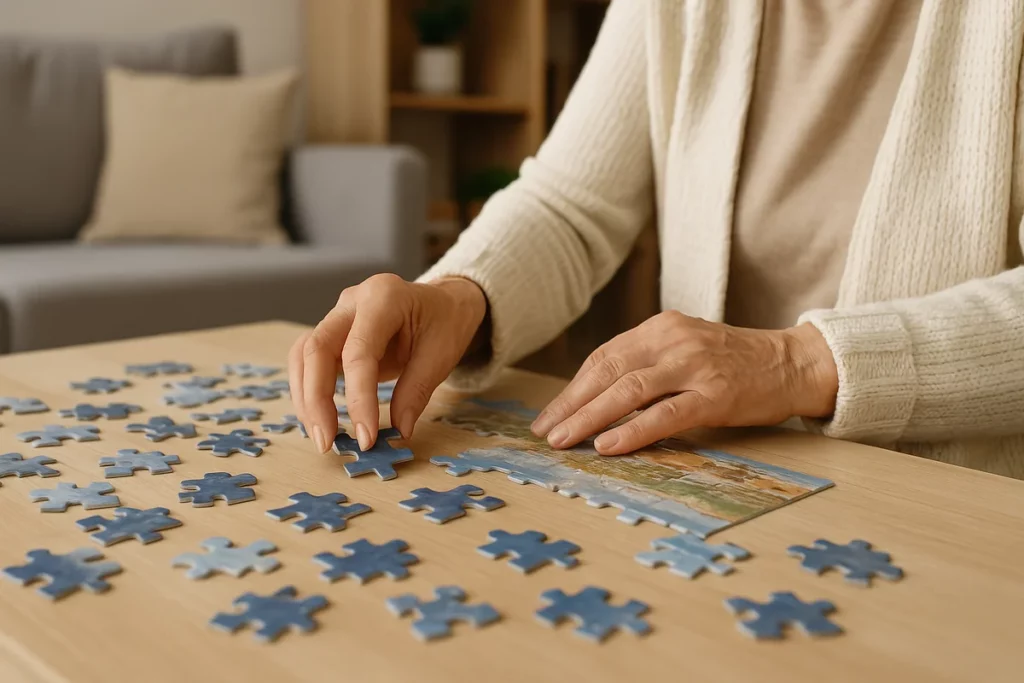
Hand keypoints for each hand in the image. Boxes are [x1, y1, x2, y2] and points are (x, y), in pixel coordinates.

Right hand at [289, 274, 487, 453]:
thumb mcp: (440, 355)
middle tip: (326, 442)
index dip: (358, 398)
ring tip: (321, 435)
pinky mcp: (332, 333)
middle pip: (316, 349)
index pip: (359, 352)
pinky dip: (308, 390)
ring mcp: (337, 315)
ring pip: (303, 354)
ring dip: (305, 398)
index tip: (366, 437)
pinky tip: (319, 418)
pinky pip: (307, 360)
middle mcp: (352, 301)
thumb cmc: (444, 323)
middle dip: (316, 400)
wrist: (443, 303)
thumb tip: (399, 430)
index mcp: (383, 297)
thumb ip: (416, 392)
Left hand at [530, 311, 838, 454]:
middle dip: (572, 404)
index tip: (551, 414)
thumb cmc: (735, 363)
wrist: (793, 362)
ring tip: (565, 440)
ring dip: (590, 417)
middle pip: (609, 371)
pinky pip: (665, 414)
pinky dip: (633, 430)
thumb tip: (598, 402)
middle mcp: (673, 340)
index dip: (574, 388)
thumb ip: (648, 366)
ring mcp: (695, 365)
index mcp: (661, 328)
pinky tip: (608, 445)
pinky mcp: (716, 394)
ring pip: (629, 390)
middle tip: (546, 432)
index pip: (605, 357)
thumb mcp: (685, 350)